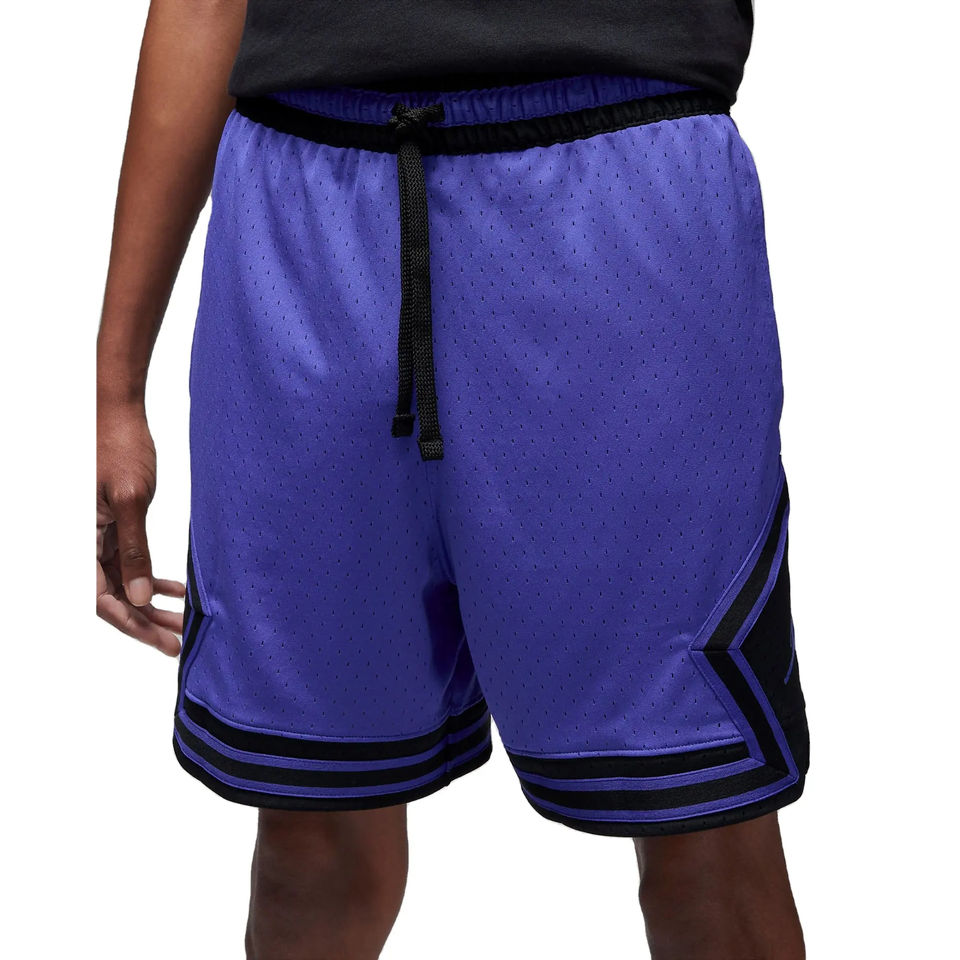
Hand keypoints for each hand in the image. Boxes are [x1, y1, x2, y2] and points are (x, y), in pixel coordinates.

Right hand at [97, 403, 184, 654]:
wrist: (116, 412)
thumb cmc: (118, 447)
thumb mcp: (129, 499)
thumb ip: (134, 549)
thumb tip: (142, 597)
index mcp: (79, 540)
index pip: (102, 598)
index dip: (133, 624)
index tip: (162, 643)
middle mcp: (83, 543)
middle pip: (114, 596)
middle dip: (147, 621)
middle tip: (179, 642)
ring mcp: (98, 536)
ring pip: (124, 582)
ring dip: (152, 603)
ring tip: (183, 623)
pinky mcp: (112, 526)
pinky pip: (129, 563)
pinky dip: (151, 578)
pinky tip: (176, 590)